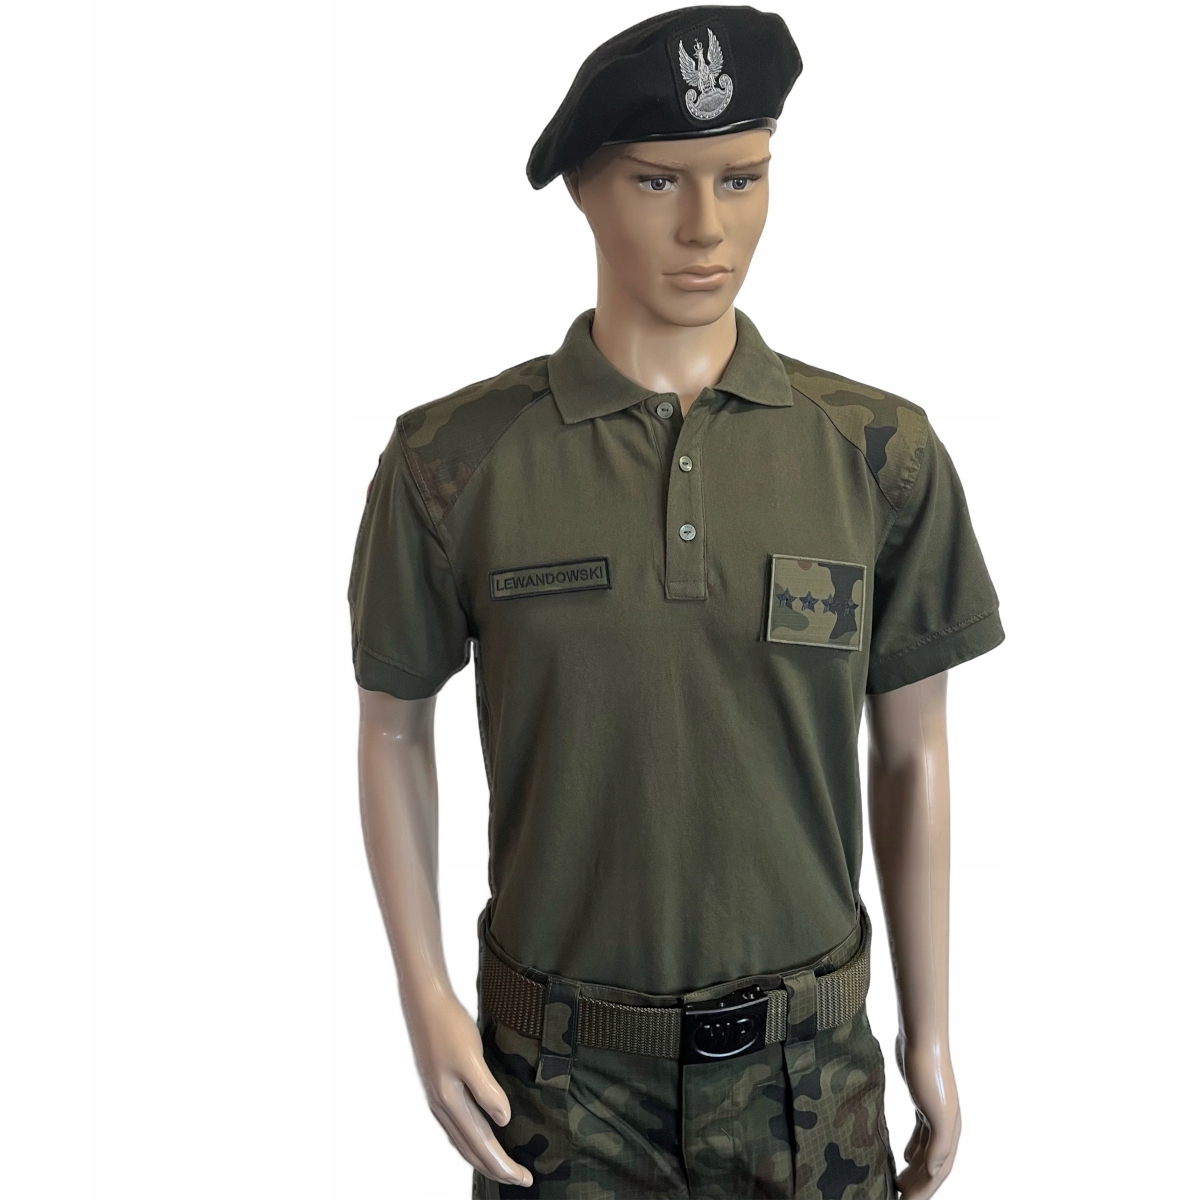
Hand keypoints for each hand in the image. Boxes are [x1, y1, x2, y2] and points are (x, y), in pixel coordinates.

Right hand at [405, 990, 532, 1187]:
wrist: (424, 1002)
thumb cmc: (449, 1025)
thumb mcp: (471, 1056)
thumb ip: (486, 1090)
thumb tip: (503, 1121)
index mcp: (450, 1103)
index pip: (481, 1145)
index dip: (503, 1165)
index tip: (524, 1179)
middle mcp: (441, 1106)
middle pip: (470, 1149)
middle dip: (494, 1167)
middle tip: (519, 1180)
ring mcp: (437, 1098)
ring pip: (461, 1140)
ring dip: (481, 1156)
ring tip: (500, 1166)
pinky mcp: (438, 1086)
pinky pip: (456, 1125)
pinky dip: (470, 1139)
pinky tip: (478, 1133)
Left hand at [894, 1031, 960, 1198]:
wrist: (921, 1038)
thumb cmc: (929, 1072)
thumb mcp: (936, 1111)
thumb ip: (939, 1143)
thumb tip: (934, 1172)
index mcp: (951, 1132)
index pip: (939, 1171)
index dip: (925, 1190)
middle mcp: (946, 1126)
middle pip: (933, 1164)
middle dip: (919, 1184)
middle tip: (900, 1198)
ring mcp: (933, 1113)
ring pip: (926, 1151)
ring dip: (915, 1170)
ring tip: (900, 1184)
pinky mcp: (920, 1102)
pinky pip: (919, 1134)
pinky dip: (913, 1148)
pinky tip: (903, 1156)